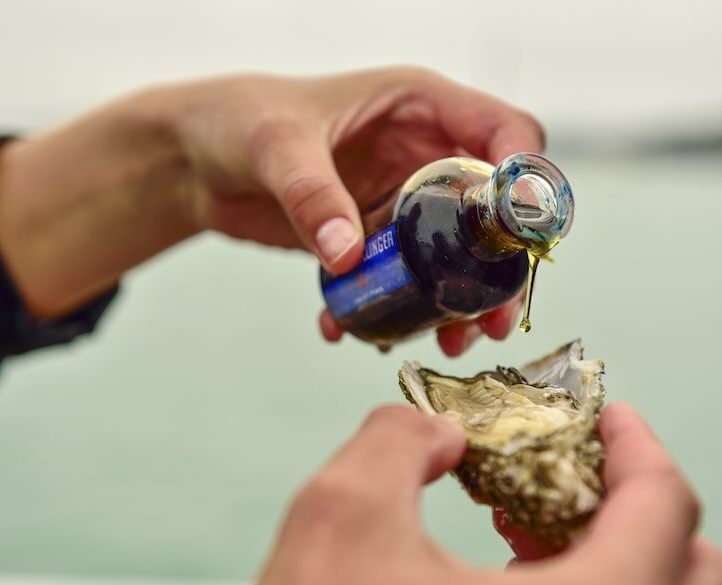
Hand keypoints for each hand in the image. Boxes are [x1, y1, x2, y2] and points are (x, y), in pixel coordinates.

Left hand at [172, 69, 539, 353]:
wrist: (196, 159)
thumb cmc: (237, 120)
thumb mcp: (275, 145)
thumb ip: (313, 195)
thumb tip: (349, 256)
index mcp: (419, 106)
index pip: (503, 132)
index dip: (526, 178)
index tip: (523, 234)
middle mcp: (421, 152)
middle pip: (490, 209)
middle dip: (498, 267)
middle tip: (490, 317)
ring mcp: (399, 198)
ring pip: (452, 254)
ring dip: (453, 300)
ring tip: (444, 340)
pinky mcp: (372, 235)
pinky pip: (398, 276)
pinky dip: (387, 307)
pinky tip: (351, 329)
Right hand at [226, 403, 721, 584]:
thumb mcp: (340, 513)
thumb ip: (400, 437)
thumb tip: (444, 431)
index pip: (666, 512)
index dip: (639, 447)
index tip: (609, 419)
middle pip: (704, 582)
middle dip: (644, 510)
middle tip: (574, 473)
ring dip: (619, 560)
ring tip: (530, 527)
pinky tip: (513, 584)